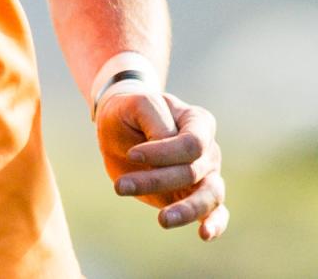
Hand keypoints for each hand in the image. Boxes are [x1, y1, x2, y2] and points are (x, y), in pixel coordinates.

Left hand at [97, 90, 228, 240]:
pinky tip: (205, 234)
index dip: (163, 152)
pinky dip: (215, 224)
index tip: (131, 154)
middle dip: (157, 181)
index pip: (192, 144)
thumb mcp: (136, 104)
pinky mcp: (197, 195)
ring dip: (186, 209)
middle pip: (193, 172)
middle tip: (120, 187)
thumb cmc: (130, 112)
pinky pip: (217, 213)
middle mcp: (208, 150)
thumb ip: (155, 118)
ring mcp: (208, 174)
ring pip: (209, 196)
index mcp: (198, 122)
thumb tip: (168, 141)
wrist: (122, 125)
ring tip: (162, 220)